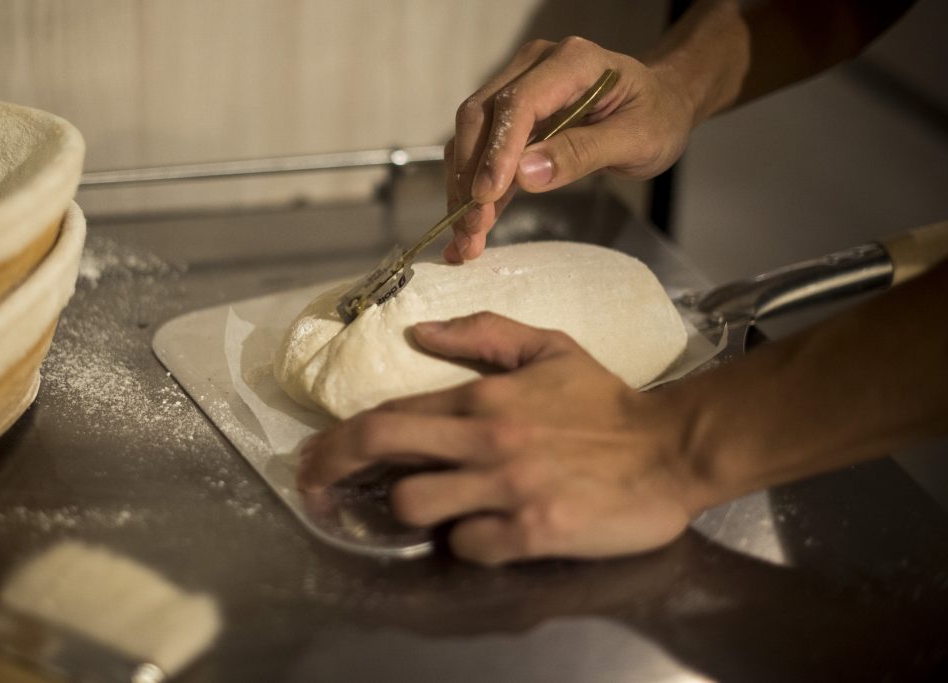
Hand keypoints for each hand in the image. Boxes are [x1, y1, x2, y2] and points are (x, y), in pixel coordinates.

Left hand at [298, 312, 702, 564]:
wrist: (670, 448)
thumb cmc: (606, 400)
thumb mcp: (550, 347)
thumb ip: (484, 335)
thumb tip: (421, 332)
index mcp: (483, 396)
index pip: (388, 413)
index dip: (337, 438)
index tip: (313, 456)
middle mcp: (486, 440)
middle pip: (381, 449)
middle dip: (331, 468)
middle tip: (313, 488)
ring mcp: (507, 488)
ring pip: (415, 505)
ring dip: (411, 510)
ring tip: (430, 507)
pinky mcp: (533, 532)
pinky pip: (468, 546)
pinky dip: (465, 542)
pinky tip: (482, 531)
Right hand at [442, 36, 694, 262]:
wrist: (660, 105)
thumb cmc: (656, 117)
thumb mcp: (635, 139)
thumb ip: (581, 153)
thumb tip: (524, 175)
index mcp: (571, 62)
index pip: (518, 104)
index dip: (497, 152)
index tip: (486, 197)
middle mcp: (534, 68)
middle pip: (480, 118)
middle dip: (469, 178)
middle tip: (470, 230)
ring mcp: (518, 89)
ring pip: (472, 138)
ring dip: (463, 190)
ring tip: (466, 240)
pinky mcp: (510, 119)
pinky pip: (481, 153)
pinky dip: (473, 192)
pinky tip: (469, 228)